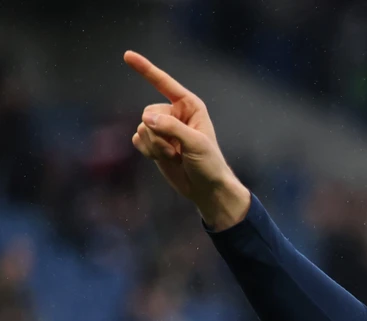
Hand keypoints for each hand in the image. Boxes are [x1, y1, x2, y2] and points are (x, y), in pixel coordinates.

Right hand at [123, 50, 250, 230]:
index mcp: (189, 106)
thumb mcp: (195, 143)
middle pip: (149, 112)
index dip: (145, 69)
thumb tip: (146, 118)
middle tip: (178, 151)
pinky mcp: (153, 143)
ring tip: (175, 157)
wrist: (205, 189)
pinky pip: (137, 140)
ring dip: (157, 146)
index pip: (164, 84)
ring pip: (142, 128)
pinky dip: (148, 151)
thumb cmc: (209, 164)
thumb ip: (171, 128)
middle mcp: (174, 114)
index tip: (127, 55)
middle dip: (160, 135)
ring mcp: (162, 128)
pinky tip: (164, 159)